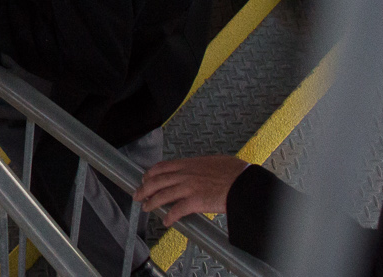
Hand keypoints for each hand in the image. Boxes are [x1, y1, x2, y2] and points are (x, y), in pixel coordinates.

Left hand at [134, 156, 248, 226]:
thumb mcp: (215, 161)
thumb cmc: (235, 172)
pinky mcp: (195, 201)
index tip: (145, 178)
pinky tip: (166, 221)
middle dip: (144, 188)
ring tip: (146, 207)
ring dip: (152, 202)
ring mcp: (189, 188)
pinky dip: (170, 216)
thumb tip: (203, 168)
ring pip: (163, 195)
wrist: (244, 183)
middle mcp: (186, 174)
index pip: (163, 166)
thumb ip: (203, 166)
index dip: (151, 173)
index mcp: (190, 163)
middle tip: (138, 194)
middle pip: (158, 181)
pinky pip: (177, 210)